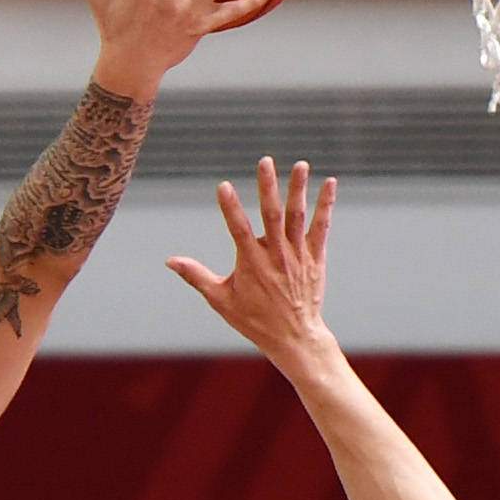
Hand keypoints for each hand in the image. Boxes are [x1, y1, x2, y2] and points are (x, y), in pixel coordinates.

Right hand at [167, 155, 336, 370]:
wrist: (294, 337)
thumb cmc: (254, 320)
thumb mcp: (221, 300)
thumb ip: (196, 276)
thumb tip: (169, 260)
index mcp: (251, 264)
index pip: (238, 230)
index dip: (230, 208)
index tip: (223, 186)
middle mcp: (276, 256)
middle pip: (271, 215)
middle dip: (268, 187)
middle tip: (265, 161)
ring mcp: (297, 256)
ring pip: (297, 217)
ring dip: (298, 189)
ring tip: (301, 165)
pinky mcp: (314, 258)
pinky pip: (321, 227)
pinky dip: (325, 205)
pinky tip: (330, 183)